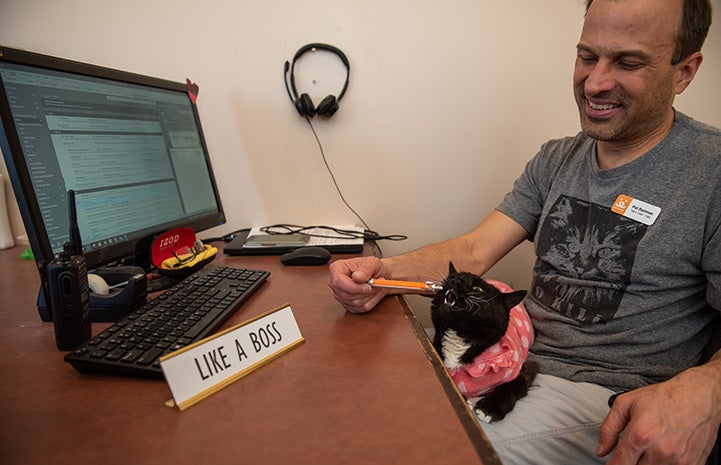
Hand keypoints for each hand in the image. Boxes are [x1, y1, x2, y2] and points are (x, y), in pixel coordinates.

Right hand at [327, 256, 389, 312]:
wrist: (379, 275)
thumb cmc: (373, 267)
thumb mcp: (373, 262)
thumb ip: (365, 269)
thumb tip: (357, 277)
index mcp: (337, 268)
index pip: (337, 281)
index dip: (353, 287)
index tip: (368, 287)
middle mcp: (336, 283)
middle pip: (346, 295)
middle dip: (365, 292)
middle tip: (378, 283)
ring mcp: (341, 296)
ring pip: (355, 303)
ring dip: (371, 296)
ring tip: (377, 286)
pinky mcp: (349, 305)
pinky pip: (362, 308)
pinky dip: (372, 301)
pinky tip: (374, 293)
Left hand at [597, 365, 720, 464]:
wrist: (699, 395)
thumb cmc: (664, 397)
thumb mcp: (626, 403)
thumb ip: (608, 428)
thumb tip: (601, 451)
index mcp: (640, 435)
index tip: (612, 463)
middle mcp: (660, 451)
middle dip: (631, 462)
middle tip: (633, 451)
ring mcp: (678, 460)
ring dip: (647, 464)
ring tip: (649, 449)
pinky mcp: (693, 464)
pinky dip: (665, 464)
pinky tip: (664, 452)